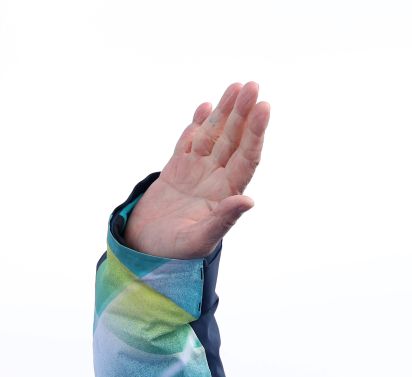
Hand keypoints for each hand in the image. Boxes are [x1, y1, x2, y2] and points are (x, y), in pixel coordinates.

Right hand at [124, 82, 270, 259]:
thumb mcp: (201, 239)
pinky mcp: (175, 171)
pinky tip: (207, 108)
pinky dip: (197, 125)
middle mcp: (215, 179)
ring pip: (213, 136)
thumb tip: (249, 201)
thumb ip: (224, 219)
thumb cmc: (175, 253)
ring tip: (237, 87)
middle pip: (233, 140)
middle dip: (243, 113)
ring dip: (225, 113)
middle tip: (252, 86)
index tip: (264, 108)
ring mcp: (196, 173)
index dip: (256, 133)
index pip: (246, 157)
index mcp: (225, 194)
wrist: (146, 254)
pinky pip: (189, 142)